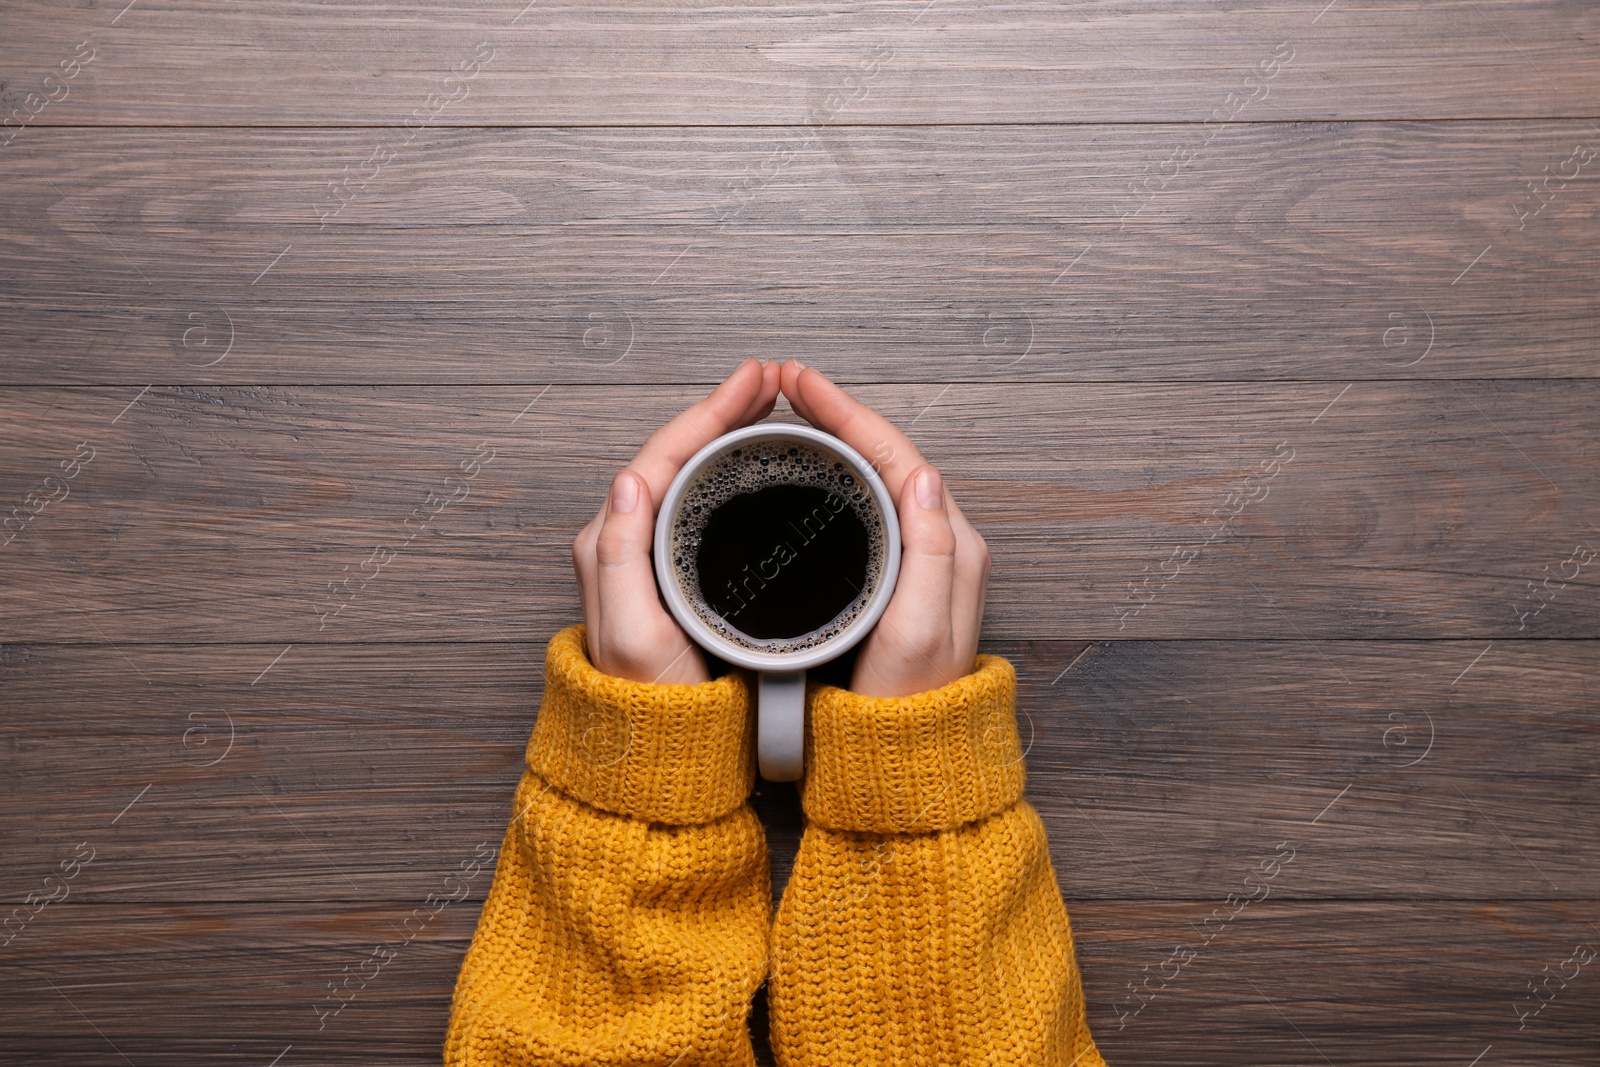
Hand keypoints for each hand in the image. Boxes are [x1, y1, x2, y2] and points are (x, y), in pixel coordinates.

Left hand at [572, 357, 781, 684]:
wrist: (658, 756)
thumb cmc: (649, 704)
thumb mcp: (633, 634)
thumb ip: (620, 557)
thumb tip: (629, 480)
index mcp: (611, 544)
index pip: (662, 456)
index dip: (709, 411)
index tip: (754, 382)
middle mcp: (626, 542)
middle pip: (678, 454)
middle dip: (724, 410)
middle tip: (772, 381)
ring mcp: (652, 556)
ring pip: (691, 473)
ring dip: (728, 433)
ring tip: (769, 406)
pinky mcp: (676, 573)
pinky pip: (701, 502)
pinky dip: (731, 470)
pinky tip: (758, 464)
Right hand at [778, 361, 990, 697]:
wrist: (904, 762)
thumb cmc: (909, 704)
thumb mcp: (919, 627)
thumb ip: (928, 552)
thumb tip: (922, 476)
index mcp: (950, 546)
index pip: (898, 455)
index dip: (848, 412)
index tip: (802, 384)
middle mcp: (939, 545)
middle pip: (886, 455)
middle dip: (838, 412)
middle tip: (787, 385)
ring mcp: (917, 560)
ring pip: (876, 476)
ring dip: (837, 436)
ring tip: (793, 411)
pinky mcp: (894, 579)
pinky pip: (867, 505)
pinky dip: (836, 475)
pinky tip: (808, 471)